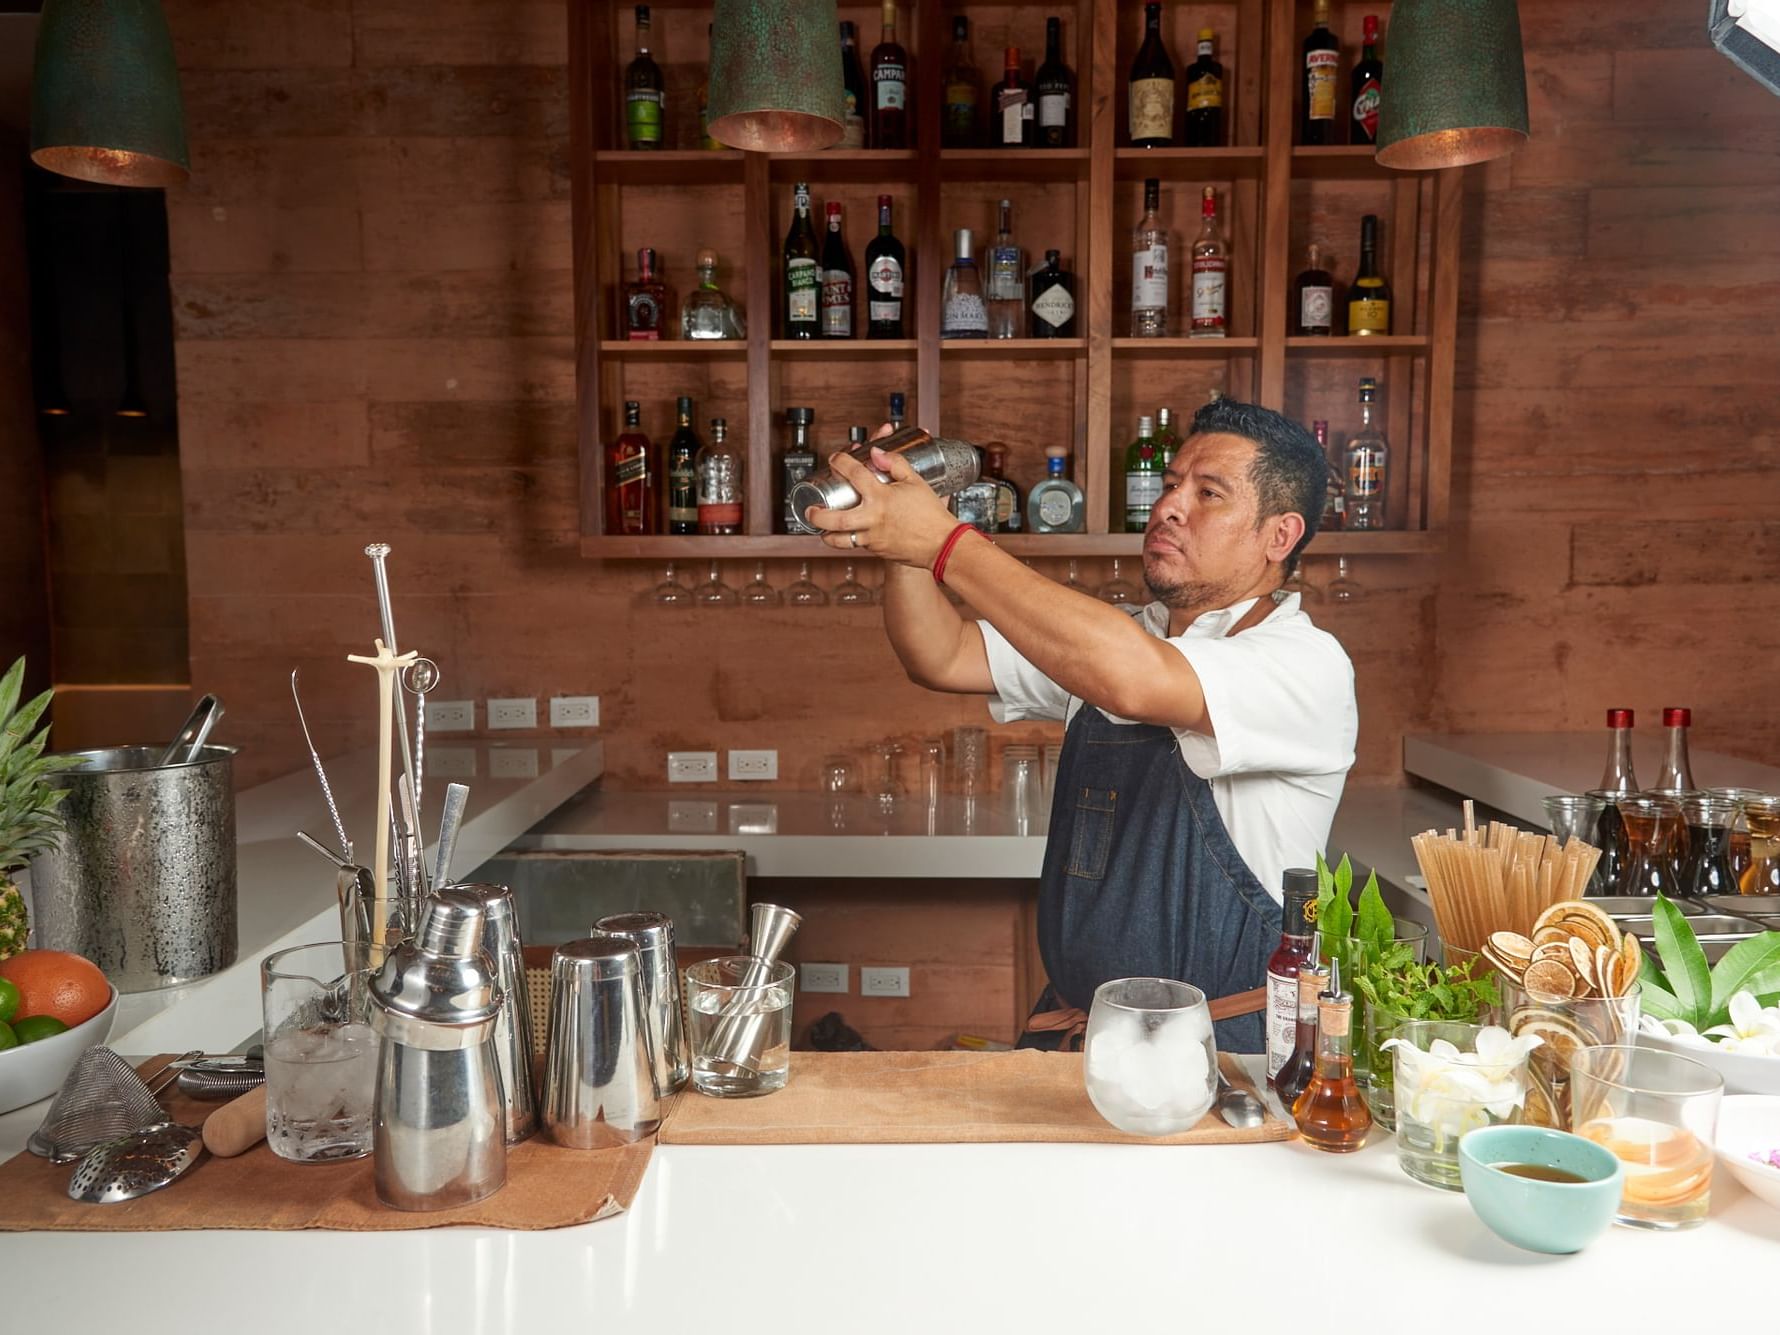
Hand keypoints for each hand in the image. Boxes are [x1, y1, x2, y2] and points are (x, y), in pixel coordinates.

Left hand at [804, 438, 959, 568]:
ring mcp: (873, 538)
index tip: (835, 459)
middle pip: (835, 519)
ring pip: (840, 540)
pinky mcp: (877, 551)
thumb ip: (895, 464)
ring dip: (827, 535)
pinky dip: (848, 539)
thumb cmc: (932, 515)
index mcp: (882, 498)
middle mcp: (873, 519)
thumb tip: (877, 453)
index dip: (841, 462)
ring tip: (822, 529)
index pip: (854, 474)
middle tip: (810, 509)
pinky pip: (856, 545)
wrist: (943, 544)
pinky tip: (846, 533)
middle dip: (817, 515)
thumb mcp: (916, 481)